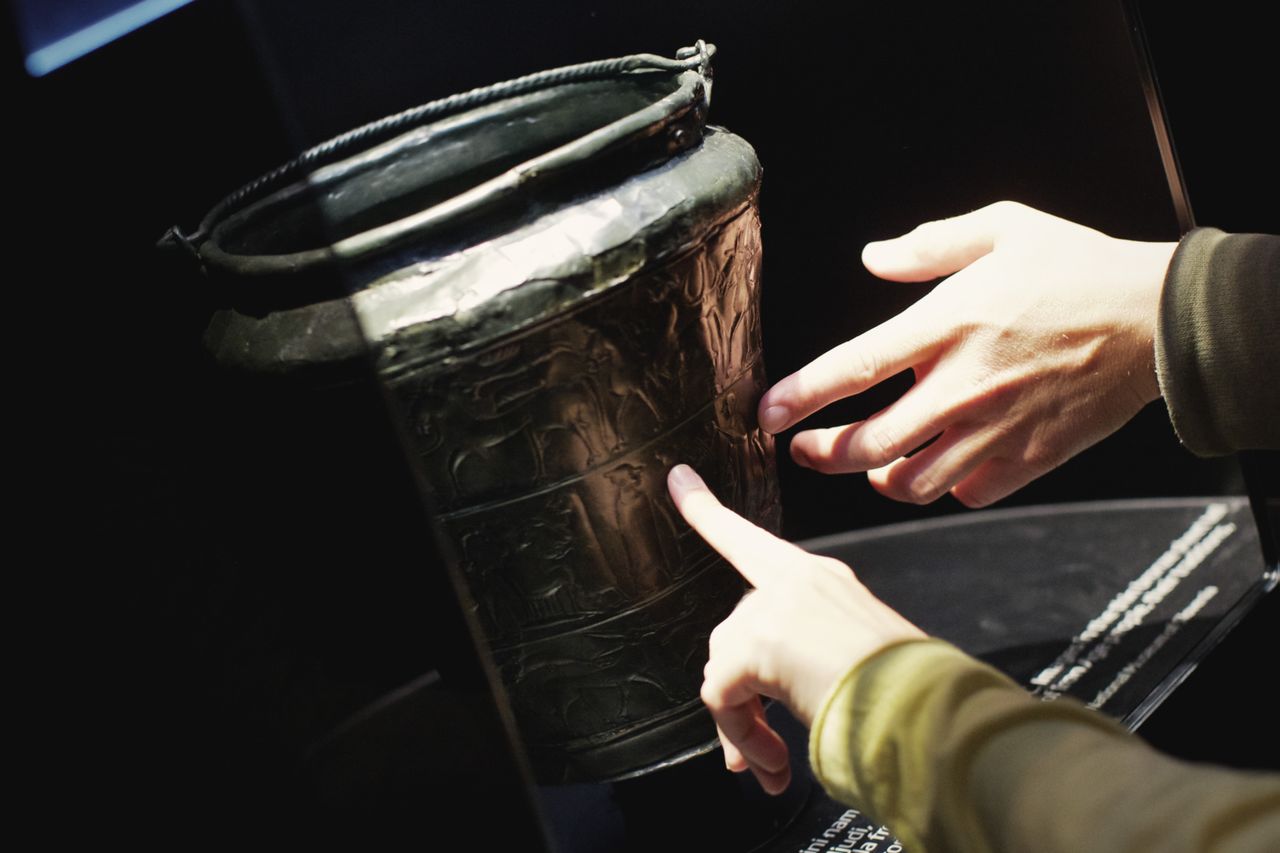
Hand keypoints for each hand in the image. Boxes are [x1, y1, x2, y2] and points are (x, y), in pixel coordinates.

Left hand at [667, 464, 923, 793]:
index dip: (705, 510)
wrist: (928, 710)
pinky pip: (720, 694)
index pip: (749, 540)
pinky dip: (739, 733)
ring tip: (774, 764)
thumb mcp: (855, 657)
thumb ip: (798, 663)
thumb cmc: (908, 694)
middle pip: (731, 635)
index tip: (676, 479)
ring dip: (742, 725)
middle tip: (760, 755)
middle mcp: (796, 582)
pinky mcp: (758, 642)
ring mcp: (774, 608)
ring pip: (723, 668)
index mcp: (822, 579)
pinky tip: (772, 761)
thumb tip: (756, 717)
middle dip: (739, 699)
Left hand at [758, 201, 1177, 506]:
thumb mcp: (1002, 227)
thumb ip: (928, 244)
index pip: (851, 369)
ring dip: (876, 479)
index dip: (799, 397)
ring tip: (865, 466)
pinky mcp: (1029, 458)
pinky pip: (969, 493)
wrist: (1158, 319)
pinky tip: (938, 470)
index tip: (766, 415)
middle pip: (866, 445)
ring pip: (911, 483)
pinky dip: (944, 488)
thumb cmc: (1078, 270)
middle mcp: (961, 387)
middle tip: (802, 447)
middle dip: (820, 453)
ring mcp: (995, 430)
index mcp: (946, 326)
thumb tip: (873, 258)